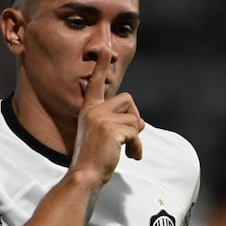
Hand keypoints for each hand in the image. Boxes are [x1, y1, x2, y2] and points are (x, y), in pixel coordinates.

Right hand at [71, 47, 144, 185]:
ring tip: (127, 151)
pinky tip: (130, 157)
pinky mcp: (110, 128)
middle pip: (128, 99)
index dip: (101, 67)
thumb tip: (141, 122)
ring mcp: (101, 118)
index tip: (104, 50)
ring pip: (134, 118)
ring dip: (136, 138)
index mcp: (89, 110)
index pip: (95, 84)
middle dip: (134, 118)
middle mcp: (93, 110)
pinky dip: (137, 147)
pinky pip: (136, 132)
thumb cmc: (94, 159)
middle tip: (129, 138)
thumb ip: (117, 123)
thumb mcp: (104, 135)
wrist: (84, 175)